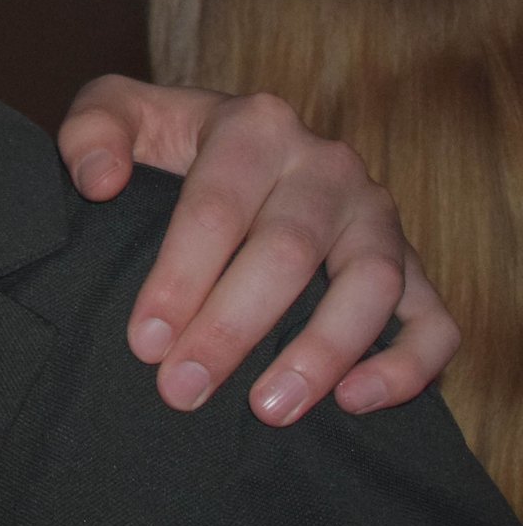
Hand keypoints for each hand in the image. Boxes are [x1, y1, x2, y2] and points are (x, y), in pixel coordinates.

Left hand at [57, 77, 458, 425]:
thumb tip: (100, 181)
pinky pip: (434, 320)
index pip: (216, 208)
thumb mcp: (114, 115)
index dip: (179, 278)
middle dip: (232, 328)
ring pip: (371, 284)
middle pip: (287, 251)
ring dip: (322, 352)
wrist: (231, 148)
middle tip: (183, 391)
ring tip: (268, 410)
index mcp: (255, 125)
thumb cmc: (165, 144)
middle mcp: (327, 164)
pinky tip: (355, 402)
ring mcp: (377, 215)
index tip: (144, 343)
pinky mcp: (413, 264)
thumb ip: (91, 133)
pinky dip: (408, 364)